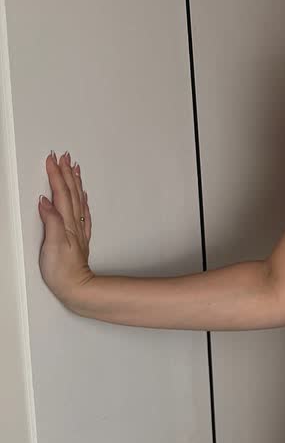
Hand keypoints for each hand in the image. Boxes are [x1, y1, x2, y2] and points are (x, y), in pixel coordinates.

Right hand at [38, 151, 93, 302]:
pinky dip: (81, 200)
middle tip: (65, 156)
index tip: (52, 159)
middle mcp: (74, 223)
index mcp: (66, 222)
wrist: (77, 287)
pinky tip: (81, 195)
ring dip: (75, 182)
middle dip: (66, 172)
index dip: (56, 175)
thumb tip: (45, 201)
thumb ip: (50, 220)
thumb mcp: (52, 244)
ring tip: (74, 168)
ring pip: (77, 199)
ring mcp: (78, 230)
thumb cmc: (63, 270)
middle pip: (70, 192)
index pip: (60, 193)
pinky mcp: (78, 238)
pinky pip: (82, 212)